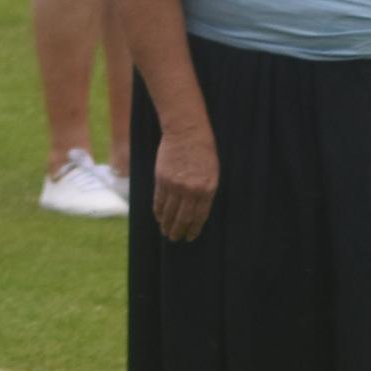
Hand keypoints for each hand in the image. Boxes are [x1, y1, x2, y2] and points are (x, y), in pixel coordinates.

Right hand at [148, 121, 218, 242]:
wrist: (186, 132)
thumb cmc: (203, 150)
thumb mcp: (212, 172)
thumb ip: (205, 191)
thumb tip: (196, 208)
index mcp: (208, 189)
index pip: (199, 216)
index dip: (194, 229)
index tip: (190, 237)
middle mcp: (191, 190)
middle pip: (183, 217)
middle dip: (178, 230)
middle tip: (175, 239)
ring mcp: (175, 185)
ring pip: (169, 211)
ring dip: (166, 224)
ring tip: (165, 232)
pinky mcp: (162, 179)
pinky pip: (159, 200)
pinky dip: (158, 211)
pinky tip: (158, 217)